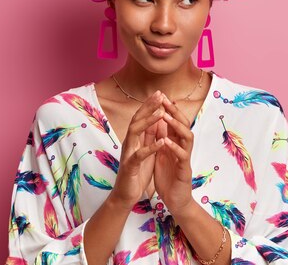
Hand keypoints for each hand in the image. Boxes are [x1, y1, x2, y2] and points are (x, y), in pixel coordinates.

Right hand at [109, 90, 165, 209]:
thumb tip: (155, 120)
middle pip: (136, 120)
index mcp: (134, 140)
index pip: (140, 117)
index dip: (149, 105)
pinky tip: (161, 141)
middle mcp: (129, 143)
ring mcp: (128, 154)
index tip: (159, 93)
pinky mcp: (130, 167)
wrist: (126, 195)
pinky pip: (140, 154)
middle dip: (148, 107)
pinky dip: (151, 147)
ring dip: (148, 121)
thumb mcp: (145, 151)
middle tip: (159, 95)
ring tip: (161, 113)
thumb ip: (148, 137)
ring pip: (135, 132)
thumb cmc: (137, 173)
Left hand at [154, 95, 194, 215]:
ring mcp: (185, 159)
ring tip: (166, 116)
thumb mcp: (163, 154)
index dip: (169, 109)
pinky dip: (175, 148)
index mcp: (176, 143)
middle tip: (165, 99)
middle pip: (184, 124)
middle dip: (174, 111)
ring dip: (176, 126)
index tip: (160, 96)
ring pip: (187, 137)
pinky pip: (182, 157)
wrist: (175, 200)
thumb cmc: (169, 177)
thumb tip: (158, 121)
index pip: (175, 122)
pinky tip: (167, 142)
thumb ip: (163, 139)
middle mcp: (183, 148)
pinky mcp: (184, 171)